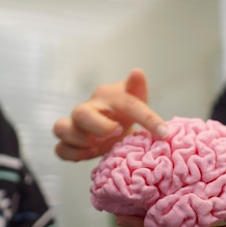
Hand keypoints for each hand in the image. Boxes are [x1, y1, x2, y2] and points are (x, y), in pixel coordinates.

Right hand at [53, 68, 167, 160]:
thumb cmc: (124, 108)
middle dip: (99, 126)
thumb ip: (138, 88)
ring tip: (97, 146)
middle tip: (118, 133)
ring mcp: (75, 126)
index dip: (146, 118)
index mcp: (106, 96)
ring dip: (79, 141)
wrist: (112, 121)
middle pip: (80, 113)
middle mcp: (87, 109)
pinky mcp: (69, 143)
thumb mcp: (136, 98)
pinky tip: (89, 155)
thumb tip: (137, 71)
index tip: (164, 132)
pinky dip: (72, 154)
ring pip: (61, 128)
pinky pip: (60, 149)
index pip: (126, 103)